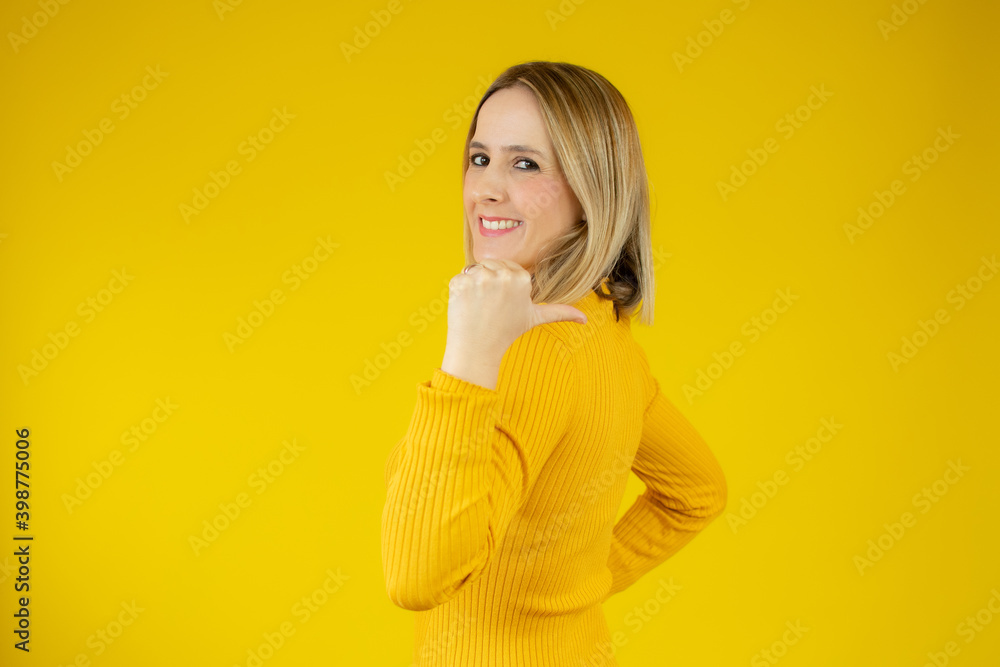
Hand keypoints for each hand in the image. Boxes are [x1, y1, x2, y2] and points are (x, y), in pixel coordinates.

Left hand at [444, 258, 587, 364]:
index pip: (508, 267)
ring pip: (475, 270)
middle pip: (491, 266)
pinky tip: (466, 306)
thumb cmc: (506, 332)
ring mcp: (478, 277)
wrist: (478, 348)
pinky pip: (459, 278)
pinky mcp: (459, 281)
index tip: (502, 302)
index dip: (503, 284)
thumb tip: (585, 320)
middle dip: (488, 281)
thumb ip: (560, 312)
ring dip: (474, 285)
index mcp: (521, 278)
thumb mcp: (535, 317)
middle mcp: (501, 274)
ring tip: (479, 305)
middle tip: (490, 305)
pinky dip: (459, 291)